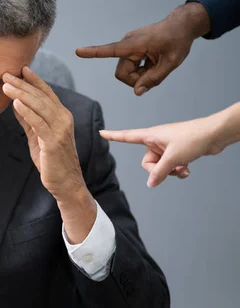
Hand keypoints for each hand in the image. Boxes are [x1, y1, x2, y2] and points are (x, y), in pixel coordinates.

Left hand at [3, 67, 94, 242]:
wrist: (66, 184)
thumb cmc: (52, 160)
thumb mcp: (38, 136)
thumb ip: (29, 120)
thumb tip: (16, 104)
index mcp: (61, 116)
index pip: (47, 93)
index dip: (35, 80)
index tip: (22, 68)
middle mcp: (63, 119)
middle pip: (41, 96)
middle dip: (23, 84)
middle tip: (7, 73)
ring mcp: (60, 130)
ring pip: (40, 106)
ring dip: (22, 94)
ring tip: (6, 85)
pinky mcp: (53, 142)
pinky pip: (39, 123)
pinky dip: (27, 112)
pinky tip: (16, 104)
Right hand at [75, 2, 210, 95]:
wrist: (181, 26)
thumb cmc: (178, 41)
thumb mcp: (171, 62)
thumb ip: (154, 79)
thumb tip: (136, 92)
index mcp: (136, 44)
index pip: (111, 50)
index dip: (94, 53)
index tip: (77, 51)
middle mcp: (127, 44)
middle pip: (122, 73)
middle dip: (136, 80)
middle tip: (154, 75)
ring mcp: (128, 47)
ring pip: (126, 72)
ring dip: (140, 75)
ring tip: (156, 66)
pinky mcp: (131, 50)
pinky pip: (130, 68)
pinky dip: (141, 70)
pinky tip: (153, 62)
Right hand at [100, 117, 222, 187]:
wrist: (214, 135)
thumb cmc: (193, 138)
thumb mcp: (173, 158)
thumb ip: (160, 172)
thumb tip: (150, 183)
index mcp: (151, 136)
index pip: (127, 136)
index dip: (113, 136)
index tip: (101, 132)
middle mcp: (156, 141)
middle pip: (147, 162)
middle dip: (158, 170)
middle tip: (171, 169)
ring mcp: (166, 147)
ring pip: (160, 166)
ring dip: (171, 171)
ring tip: (183, 169)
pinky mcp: (176, 152)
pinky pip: (170, 166)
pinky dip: (177, 170)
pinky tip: (186, 169)